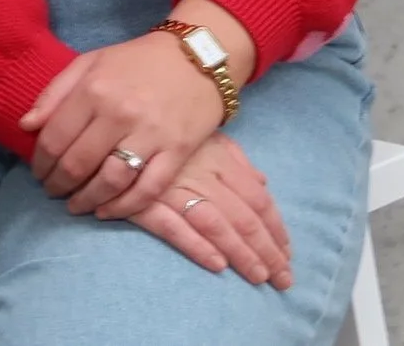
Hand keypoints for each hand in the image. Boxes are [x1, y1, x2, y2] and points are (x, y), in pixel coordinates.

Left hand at [19, 31, 225, 218]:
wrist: (197, 56)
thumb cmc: (137, 61)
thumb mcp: (92, 62)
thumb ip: (56, 92)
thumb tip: (26, 125)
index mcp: (95, 89)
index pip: (55, 138)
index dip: (40, 162)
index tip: (38, 171)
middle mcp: (120, 113)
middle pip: (78, 164)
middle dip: (58, 185)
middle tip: (53, 191)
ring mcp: (150, 135)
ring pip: (109, 182)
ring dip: (86, 200)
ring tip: (75, 205)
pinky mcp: (177, 152)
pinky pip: (147, 190)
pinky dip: (123, 207)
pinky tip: (106, 210)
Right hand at [127, 133, 292, 288]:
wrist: (116, 124)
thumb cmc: (166, 132)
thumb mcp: (205, 136)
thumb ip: (235, 159)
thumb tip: (263, 184)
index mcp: (218, 156)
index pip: (256, 196)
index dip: (275, 226)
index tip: (287, 252)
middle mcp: (200, 171)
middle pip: (242, 215)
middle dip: (266, 249)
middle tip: (283, 278)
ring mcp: (173, 186)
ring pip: (215, 223)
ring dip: (240, 253)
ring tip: (258, 277)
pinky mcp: (144, 201)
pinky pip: (173, 226)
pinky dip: (197, 245)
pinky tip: (217, 265)